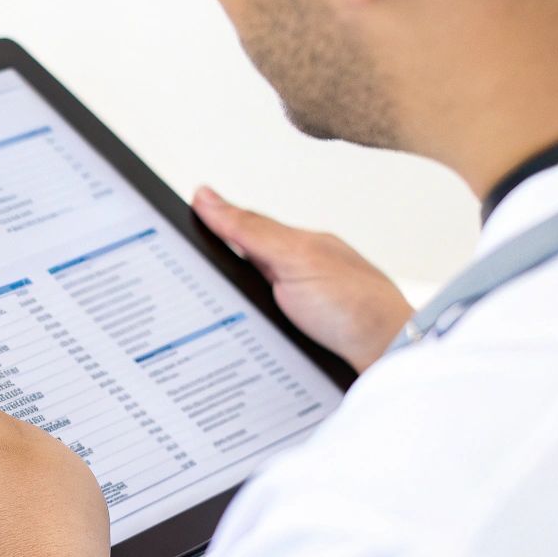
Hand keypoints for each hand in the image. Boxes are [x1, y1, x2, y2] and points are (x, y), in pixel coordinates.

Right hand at [192, 186, 411, 372]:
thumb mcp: (294, 260)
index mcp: (295, 246)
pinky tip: (223, 346)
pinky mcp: (293, 340)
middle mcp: (294, 274)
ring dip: (220, 315)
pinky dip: (236, 338)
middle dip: (207, 280)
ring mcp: (295, 308)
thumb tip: (206, 196)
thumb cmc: (357, 307)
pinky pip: (251, 332)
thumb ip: (250, 230)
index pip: (236, 231)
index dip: (203, 233)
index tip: (167, 236)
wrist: (390, 360)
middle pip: (234, 270)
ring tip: (196, 320)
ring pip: (240, 305)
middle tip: (177, 287)